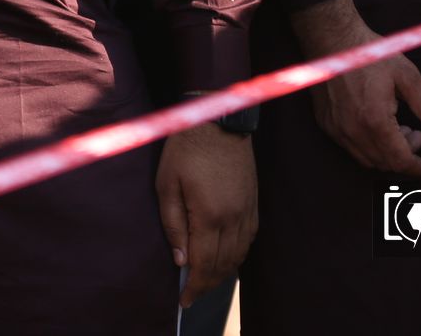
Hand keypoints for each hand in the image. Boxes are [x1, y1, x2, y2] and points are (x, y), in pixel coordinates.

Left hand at [155, 123, 255, 307]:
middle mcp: (233, 217)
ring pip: (239, 255)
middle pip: (223, 265)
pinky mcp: (254, 201)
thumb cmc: (186, 148)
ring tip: (206, 280)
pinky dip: (238, 255)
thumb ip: (172, 224)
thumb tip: (180, 259)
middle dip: (207, 285)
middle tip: (191, 295)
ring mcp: (247, 209)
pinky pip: (249, 239)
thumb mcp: (167, 184)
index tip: (184, 302)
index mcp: (210, 215)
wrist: (219, 119)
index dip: (194, 288)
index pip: (204, 265)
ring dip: (223, 273)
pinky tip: (226, 257)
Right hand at [290, 0, 420, 176]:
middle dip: (406, 156)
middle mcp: (353, 131)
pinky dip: (369, 146)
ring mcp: (337, 129)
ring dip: (387, 153)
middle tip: (417, 134)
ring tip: (399, 128)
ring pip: (367, 159)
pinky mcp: (327, 124)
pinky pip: (351, 148)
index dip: (418, 167)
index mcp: (376, 121)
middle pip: (385, 163)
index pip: (400, 160)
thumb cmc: (372, 55)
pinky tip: (377, 125)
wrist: (332, 39)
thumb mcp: (407, 77)